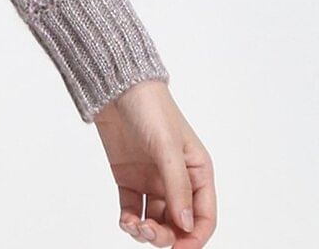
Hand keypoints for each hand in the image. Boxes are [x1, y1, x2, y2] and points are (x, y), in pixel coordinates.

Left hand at [93, 79, 216, 245]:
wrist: (114, 85)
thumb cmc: (149, 107)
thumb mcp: (167, 146)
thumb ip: (177, 187)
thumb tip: (186, 225)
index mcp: (197, 171)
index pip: (204, 217)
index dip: (194, 238)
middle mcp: (177, 179)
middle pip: (178, 225)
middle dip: (166, 237)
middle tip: (148, 232)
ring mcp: (152, 180)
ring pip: (155, 221)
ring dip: (146, 232)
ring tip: (132, 225)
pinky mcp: (129, 178)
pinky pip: (133, 210)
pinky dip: (129, 221)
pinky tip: (125, 220)